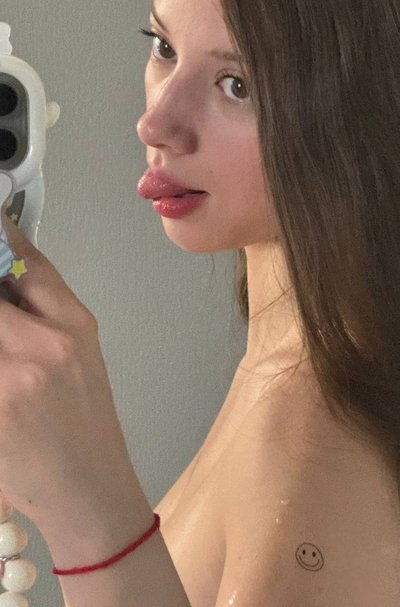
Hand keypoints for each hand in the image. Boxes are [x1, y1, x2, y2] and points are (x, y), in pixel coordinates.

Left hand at [0, 216, 135, 532]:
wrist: (90, 489)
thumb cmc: (86, 424)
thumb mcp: (79, 354)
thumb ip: (42, 307)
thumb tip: (8, 273)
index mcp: (74, 326)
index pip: (27, 261)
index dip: (1, 236)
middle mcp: (44, 344)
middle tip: (6, 317)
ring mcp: (11, 376)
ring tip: (8, 346)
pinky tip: (5, 375)